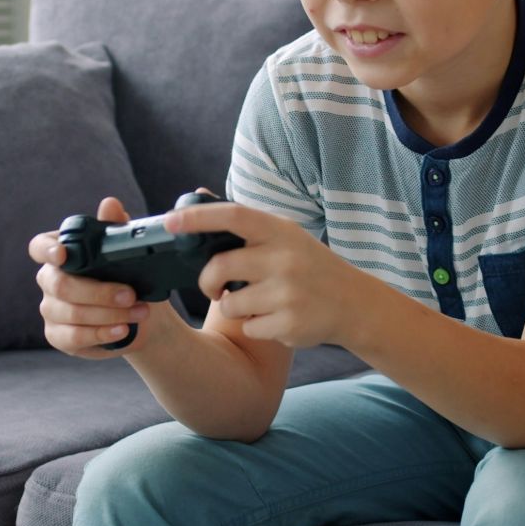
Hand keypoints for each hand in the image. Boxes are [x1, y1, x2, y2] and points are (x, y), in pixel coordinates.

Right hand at [28, 196, 156, 358]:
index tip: (63, 254)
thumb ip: (116, 229)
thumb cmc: (130, 278)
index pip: (39, 247)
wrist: (143, 316)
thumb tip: (109, 204)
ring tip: (139, 311)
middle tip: (130, 294)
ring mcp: (51, 309)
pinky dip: (101, 334)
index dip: (47, 250)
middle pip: (60, 285)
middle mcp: (49, 280)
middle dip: (98, 291)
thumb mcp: (128, 252)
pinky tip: (122, 330)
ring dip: (108, 314)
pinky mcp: (58, 336)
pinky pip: (74, 337)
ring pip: (71, 313)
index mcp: (61, 253)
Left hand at [163, 199, 376, 349]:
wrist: (354, 304)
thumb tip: (197, 197)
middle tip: (214, 287)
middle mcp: (284, 259)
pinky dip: (254, 326)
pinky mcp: (289, 324)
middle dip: (207, 281)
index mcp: (280, 231)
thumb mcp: (286, 236)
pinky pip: (248, 327)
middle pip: (219, 267)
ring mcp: (287, 293)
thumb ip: (246, 224)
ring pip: (229, 304)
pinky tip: (275, 318)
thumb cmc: (310, 266)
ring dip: (234, 307)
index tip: (170, 221)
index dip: (198, 218)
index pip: (233, 216)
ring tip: (259, 303)